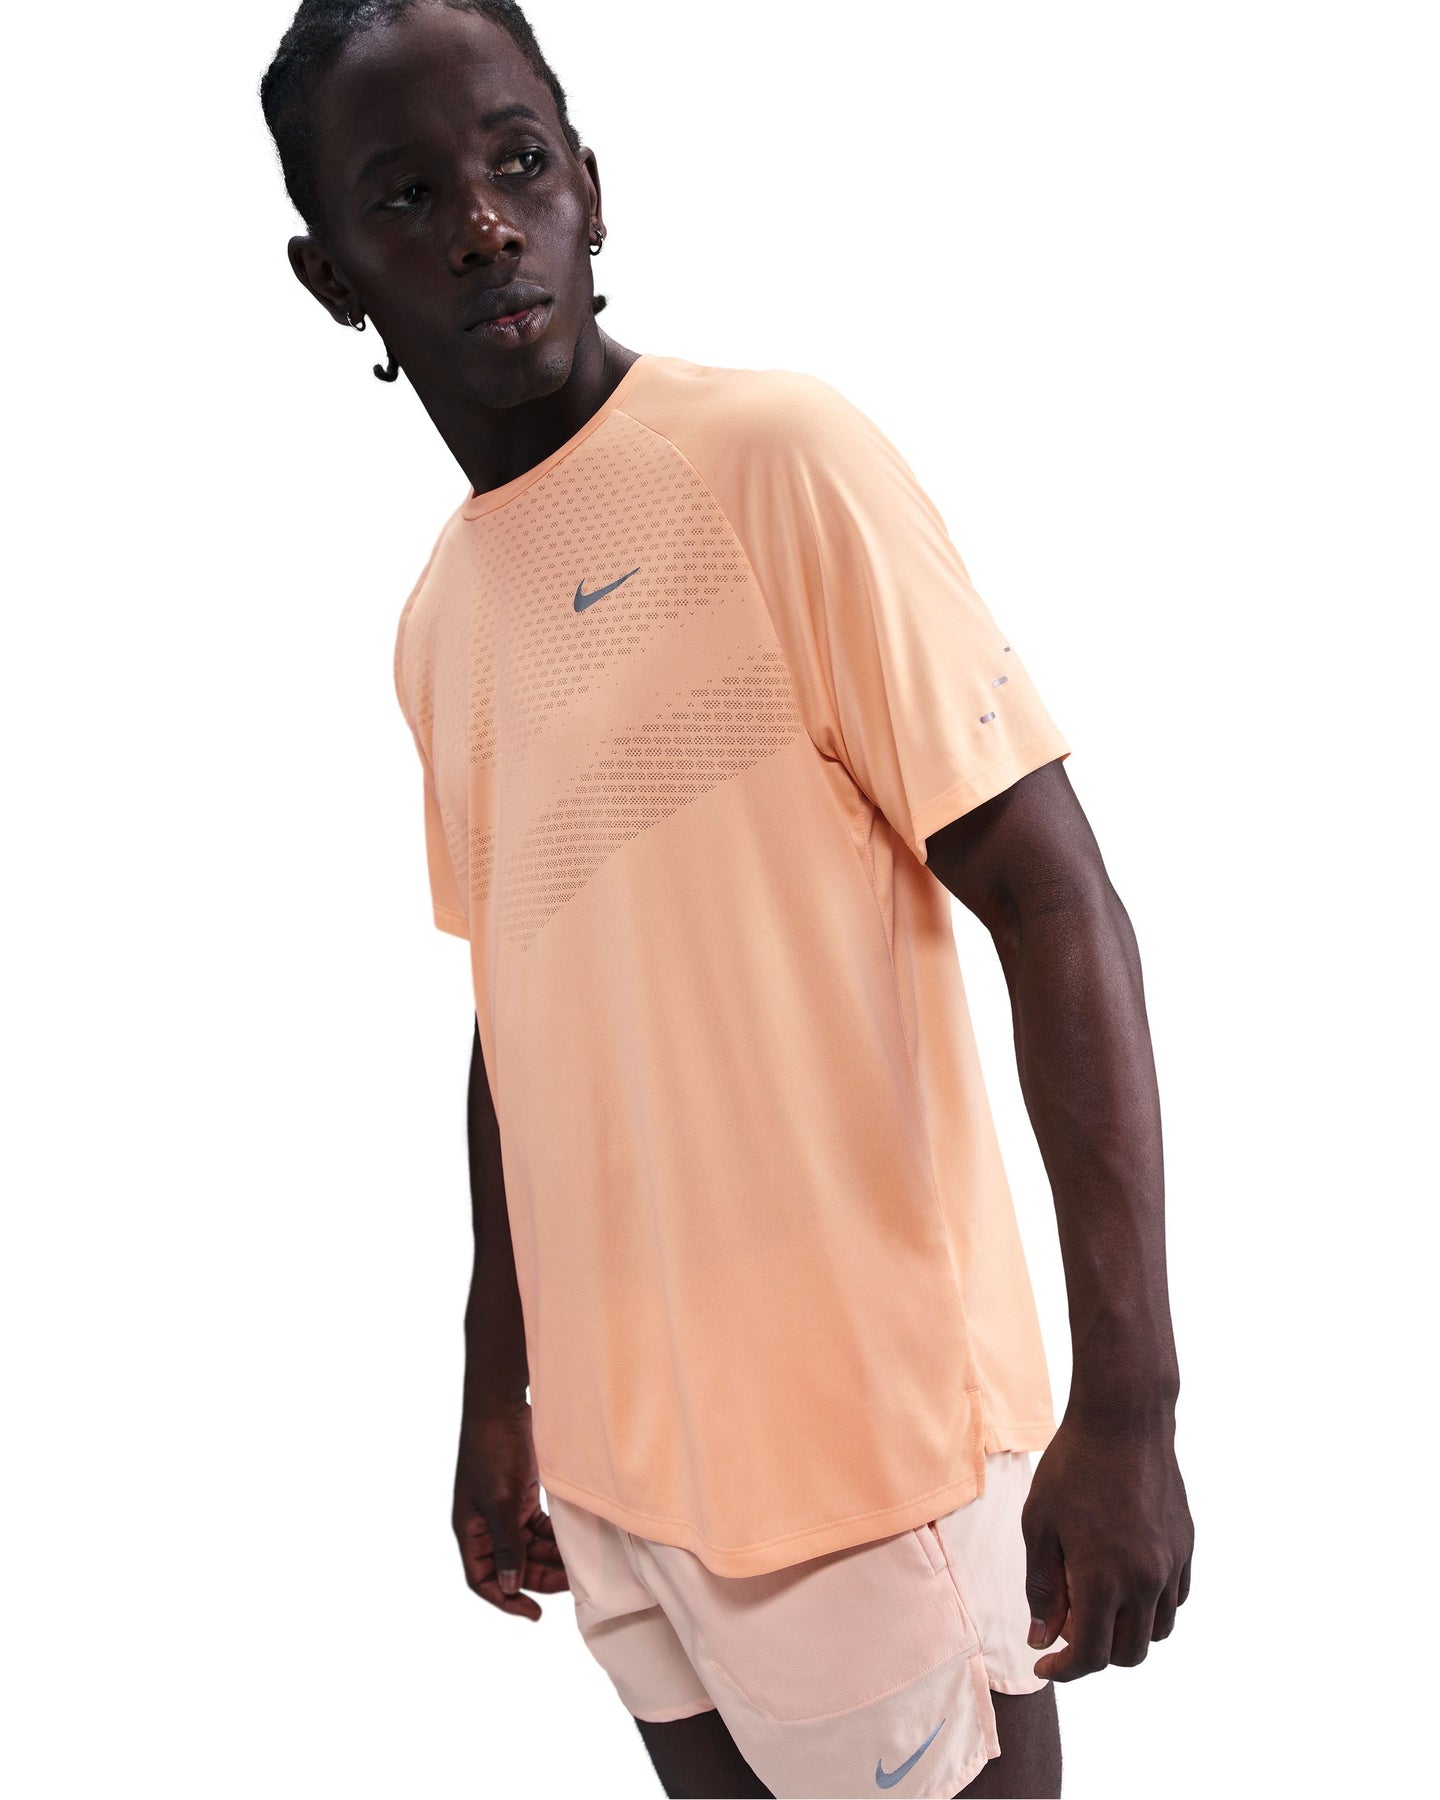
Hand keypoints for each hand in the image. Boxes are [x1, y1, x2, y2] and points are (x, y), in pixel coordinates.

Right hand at [452, 1399, 569, 1621]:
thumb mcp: (501, 1501)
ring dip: (549, 1560)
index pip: (483, 1579)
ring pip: (528, 1549)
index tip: (534, 1613)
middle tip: (571, 1586)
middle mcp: (485, 1525)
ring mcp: (504, 1510)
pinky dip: (553, 1539)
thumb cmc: (492, 1449)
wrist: (501, 1405)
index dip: (506, 1600)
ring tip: (576, 1568)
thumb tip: (510, 1586)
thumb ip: (507, 1545)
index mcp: (471, 1530)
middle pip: (511, 1566)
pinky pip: (537, 1529)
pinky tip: (572, 1545)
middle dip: (538, 1579)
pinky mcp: (521, 1496)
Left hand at [1021, 1410, 1192, 1679]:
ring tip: (1096, 1600)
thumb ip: (1042, 1588)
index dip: (1064, 1670)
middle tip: (1066, 1623)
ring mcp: (1171, 1564)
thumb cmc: (1072, 1468)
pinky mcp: (1186, 1546)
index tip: (1044, 1663)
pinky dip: (1152, 1606)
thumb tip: (1044, 1639)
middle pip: (1128, 1653)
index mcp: (1103, 1578)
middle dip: (1095, 1653)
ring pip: (1159, 1631)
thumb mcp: (1039, 1525)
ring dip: (1127, 1632)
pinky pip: (1176, 1598)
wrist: (1124, 1420)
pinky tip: (1125, 1579)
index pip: (1090, 1655)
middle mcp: (1145, 1580)